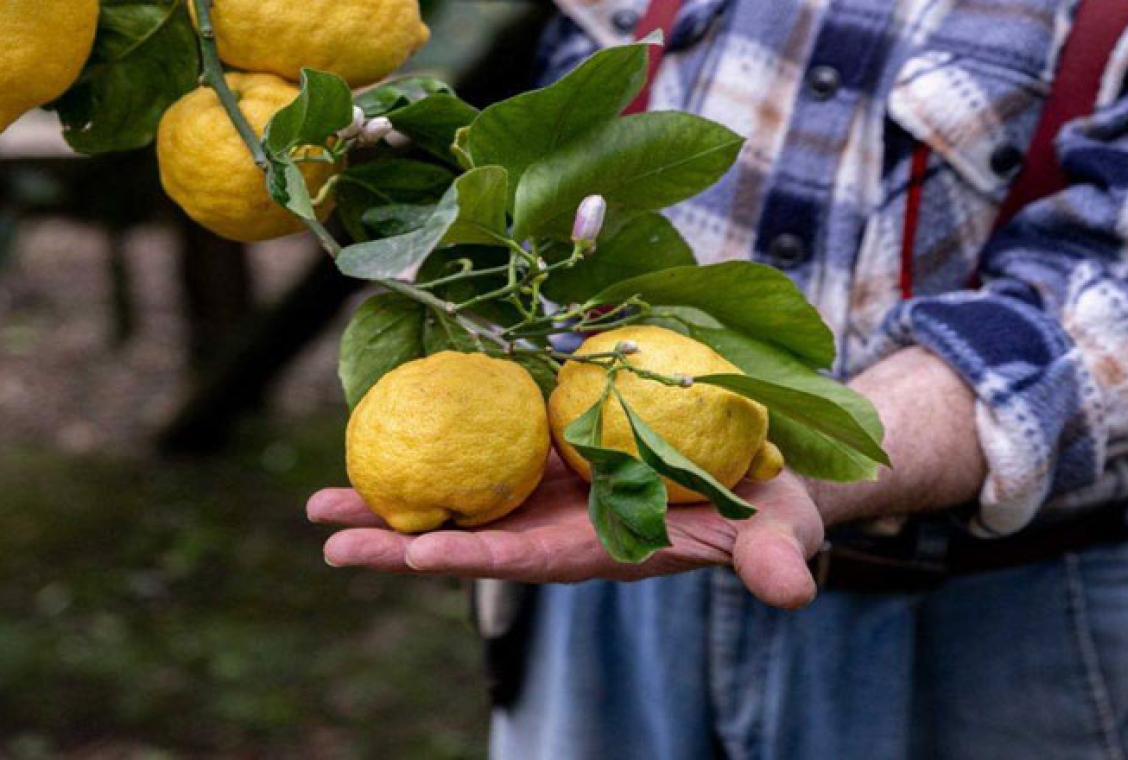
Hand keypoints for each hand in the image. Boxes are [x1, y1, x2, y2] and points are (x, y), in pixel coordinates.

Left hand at [307, 455, 823, 608]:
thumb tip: (792, 591)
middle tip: (327, 540)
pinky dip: (436, 447)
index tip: (414, 555)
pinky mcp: (549, 454)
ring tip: (321, 504)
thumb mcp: (779, 526)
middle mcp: (561, 527)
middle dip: (400, 544)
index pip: (531, 561)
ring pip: (463, 497)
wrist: (755, 467)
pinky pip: (484, 451)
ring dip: (395, 500)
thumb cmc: (767, 504)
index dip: (476, 557)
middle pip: (473, 537)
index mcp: (603, 548)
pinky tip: (387, 438)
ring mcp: (549, 492)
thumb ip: (773, 556)